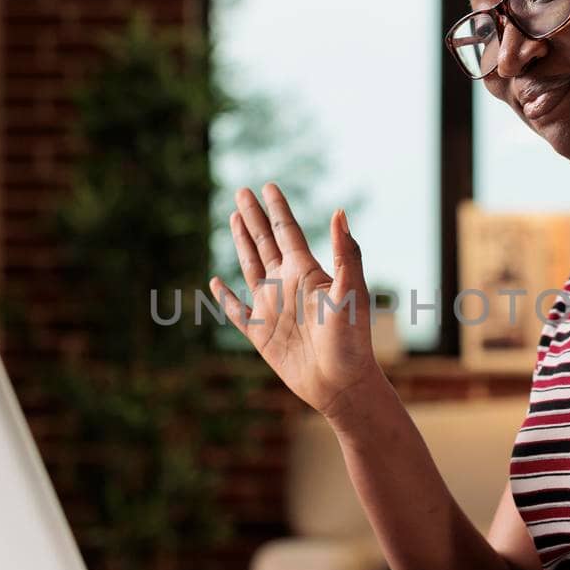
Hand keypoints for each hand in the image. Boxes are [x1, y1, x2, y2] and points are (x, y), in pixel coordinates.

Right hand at [210, 184, 381, 415]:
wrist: (343, 384)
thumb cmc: (352, 340)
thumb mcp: (352, 292)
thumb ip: (346, 253)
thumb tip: (340, 212)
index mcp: (307, 272)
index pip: (287, 231)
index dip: (276, 208)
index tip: (268, 185)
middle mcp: (287, 285)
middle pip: (265, 242)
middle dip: (253, 216)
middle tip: (241, 190)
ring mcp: (273, 308)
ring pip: (251, 266)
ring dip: (242, 242)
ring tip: (234, 218)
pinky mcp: (261, 335)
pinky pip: (237, 311)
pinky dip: (225, 297)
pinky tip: (217, 282)